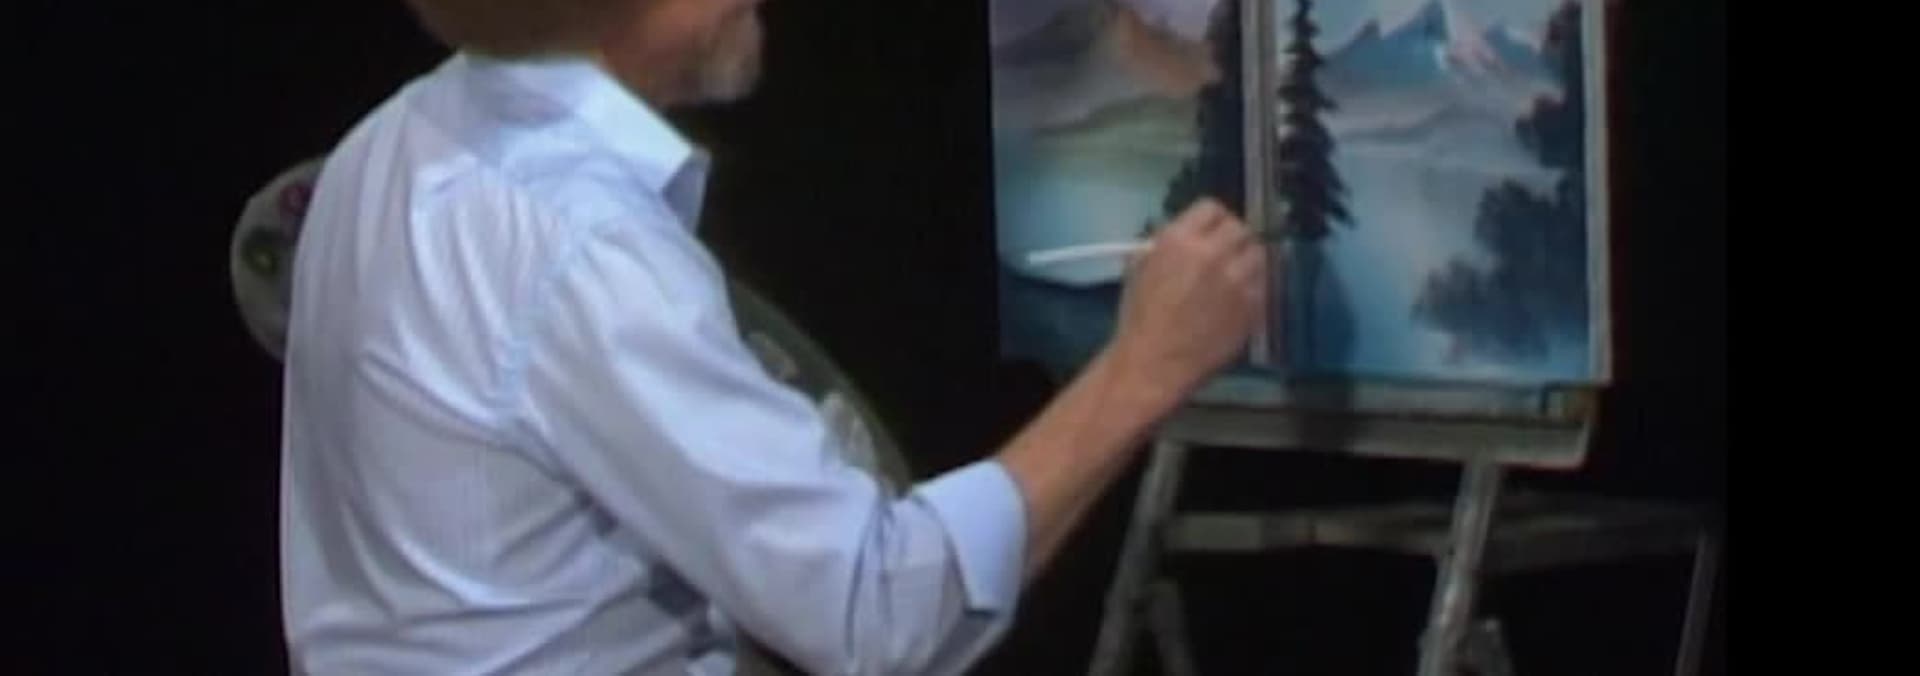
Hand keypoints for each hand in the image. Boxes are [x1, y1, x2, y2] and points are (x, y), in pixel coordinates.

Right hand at [1106, 198, 1268, 404]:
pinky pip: (1263, 284)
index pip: (1211, 208)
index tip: (1211, 232)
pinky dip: (1253, 286)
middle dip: (1233, 238)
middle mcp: (1213, 253)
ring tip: (1236, 274)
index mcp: (1179, 240)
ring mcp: (1238, 280)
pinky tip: (1238, 299)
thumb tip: (1187, 236)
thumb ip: (1166, 245)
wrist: (1155, 362)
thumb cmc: (1139, 318)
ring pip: (1258, 254)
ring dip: (1248, 260)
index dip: (1211, 220)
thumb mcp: (1140, 267)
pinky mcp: (1254, 305)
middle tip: (1226, 253)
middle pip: (1240, 228)